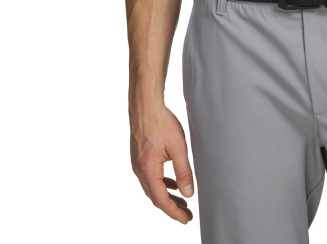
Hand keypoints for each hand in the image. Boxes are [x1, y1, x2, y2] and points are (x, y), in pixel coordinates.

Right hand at [130, 102, 194, 223]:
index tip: (186, 220)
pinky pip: (150, 177)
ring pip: (152, 188)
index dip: (174, 212)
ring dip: (167, 197)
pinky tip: (171, 184)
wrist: (145, 105)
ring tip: (182, 202)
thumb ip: (183, 172)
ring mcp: (138, 164)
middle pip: (155, 197)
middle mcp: (139, 170)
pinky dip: (162, 184)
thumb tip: (188, 193)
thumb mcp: (178, 147)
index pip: (161, 200)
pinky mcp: (140, 158)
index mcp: (148, 170)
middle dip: (171, 207)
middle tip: (187, 215)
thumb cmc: (161, 122)